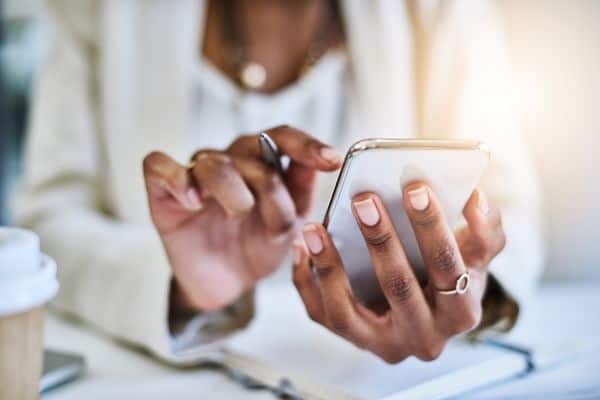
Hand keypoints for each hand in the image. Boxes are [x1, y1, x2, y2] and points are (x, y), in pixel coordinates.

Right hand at [143, 125, 341, 310]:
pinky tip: (194, 202)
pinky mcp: (162, 191)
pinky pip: (159, 166)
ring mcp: (194, 174)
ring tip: (238, 215)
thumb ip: (302, 192)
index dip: (307, 144)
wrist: (225, 284)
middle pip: (251, 147)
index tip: (332, 160)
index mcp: (262, 164)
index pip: (282, 137)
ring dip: (233, 191)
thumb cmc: (257, 248)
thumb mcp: (290, 227)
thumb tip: (321, 161)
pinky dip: (178, 180)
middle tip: (278, 225)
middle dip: (270, 187)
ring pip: (213, 161)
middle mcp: (229, 161)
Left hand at [293, 184, 505, 362]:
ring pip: (349, 312)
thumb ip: (486, 229)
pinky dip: (308, 282)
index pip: (449, 268)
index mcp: (461, 312)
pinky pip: (323, 315)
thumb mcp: (476, 257)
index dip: (433, 227)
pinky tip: (304, 248)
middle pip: (400, 288)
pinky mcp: (355, 341)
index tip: (415, 187)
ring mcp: (385, 344)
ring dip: (330, 266)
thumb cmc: (452, 277)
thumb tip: (476, 196)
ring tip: (316, 228)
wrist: (431, 314)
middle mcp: (424, 338)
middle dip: (381, 240)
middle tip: (364, 199)